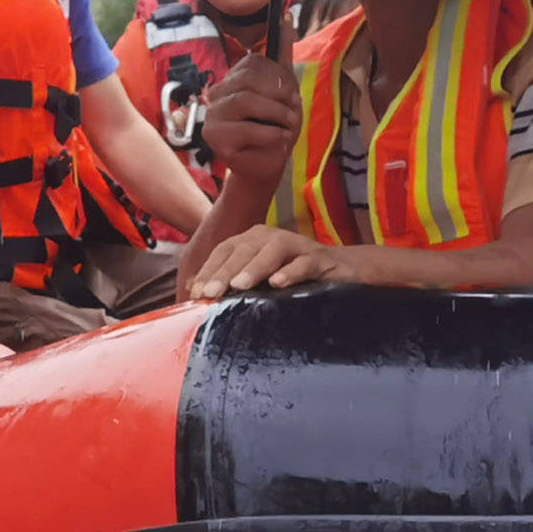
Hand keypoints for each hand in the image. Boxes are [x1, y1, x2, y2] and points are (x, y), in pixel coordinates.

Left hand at [185, 224, 357, 299]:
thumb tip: (190, 289)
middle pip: (243, 250)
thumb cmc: (291, 277)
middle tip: (210, 293)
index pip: (225, 251)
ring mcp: (296, 245)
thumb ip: (227, 281)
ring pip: (271, 252)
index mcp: (253, 240)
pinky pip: (303, 263)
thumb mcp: (258, 279)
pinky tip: (277, 284)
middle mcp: (271, 237)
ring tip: (239, 286)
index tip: (197, 293)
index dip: (209, 270)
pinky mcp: (319, 258)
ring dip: (254, 268)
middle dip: (224, 272)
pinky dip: (291, 272)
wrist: (341, 271)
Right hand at [198, 52, 298, 185]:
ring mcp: (212, 116)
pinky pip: (246, 128)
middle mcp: (217, 94)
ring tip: (288, 126)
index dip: (277, 76)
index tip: (290, 94)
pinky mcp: (215, 139)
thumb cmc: (274, 128)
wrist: (266, 166)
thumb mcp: (283, 89)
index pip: (252, 62)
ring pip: (244, 101)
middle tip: (293, 111)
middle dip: (278, 94)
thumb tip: (287, 15)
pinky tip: (280, 140)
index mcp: (232, 79)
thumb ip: (282, 55)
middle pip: (247, 80)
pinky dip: (271, 134)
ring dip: (277, 114)